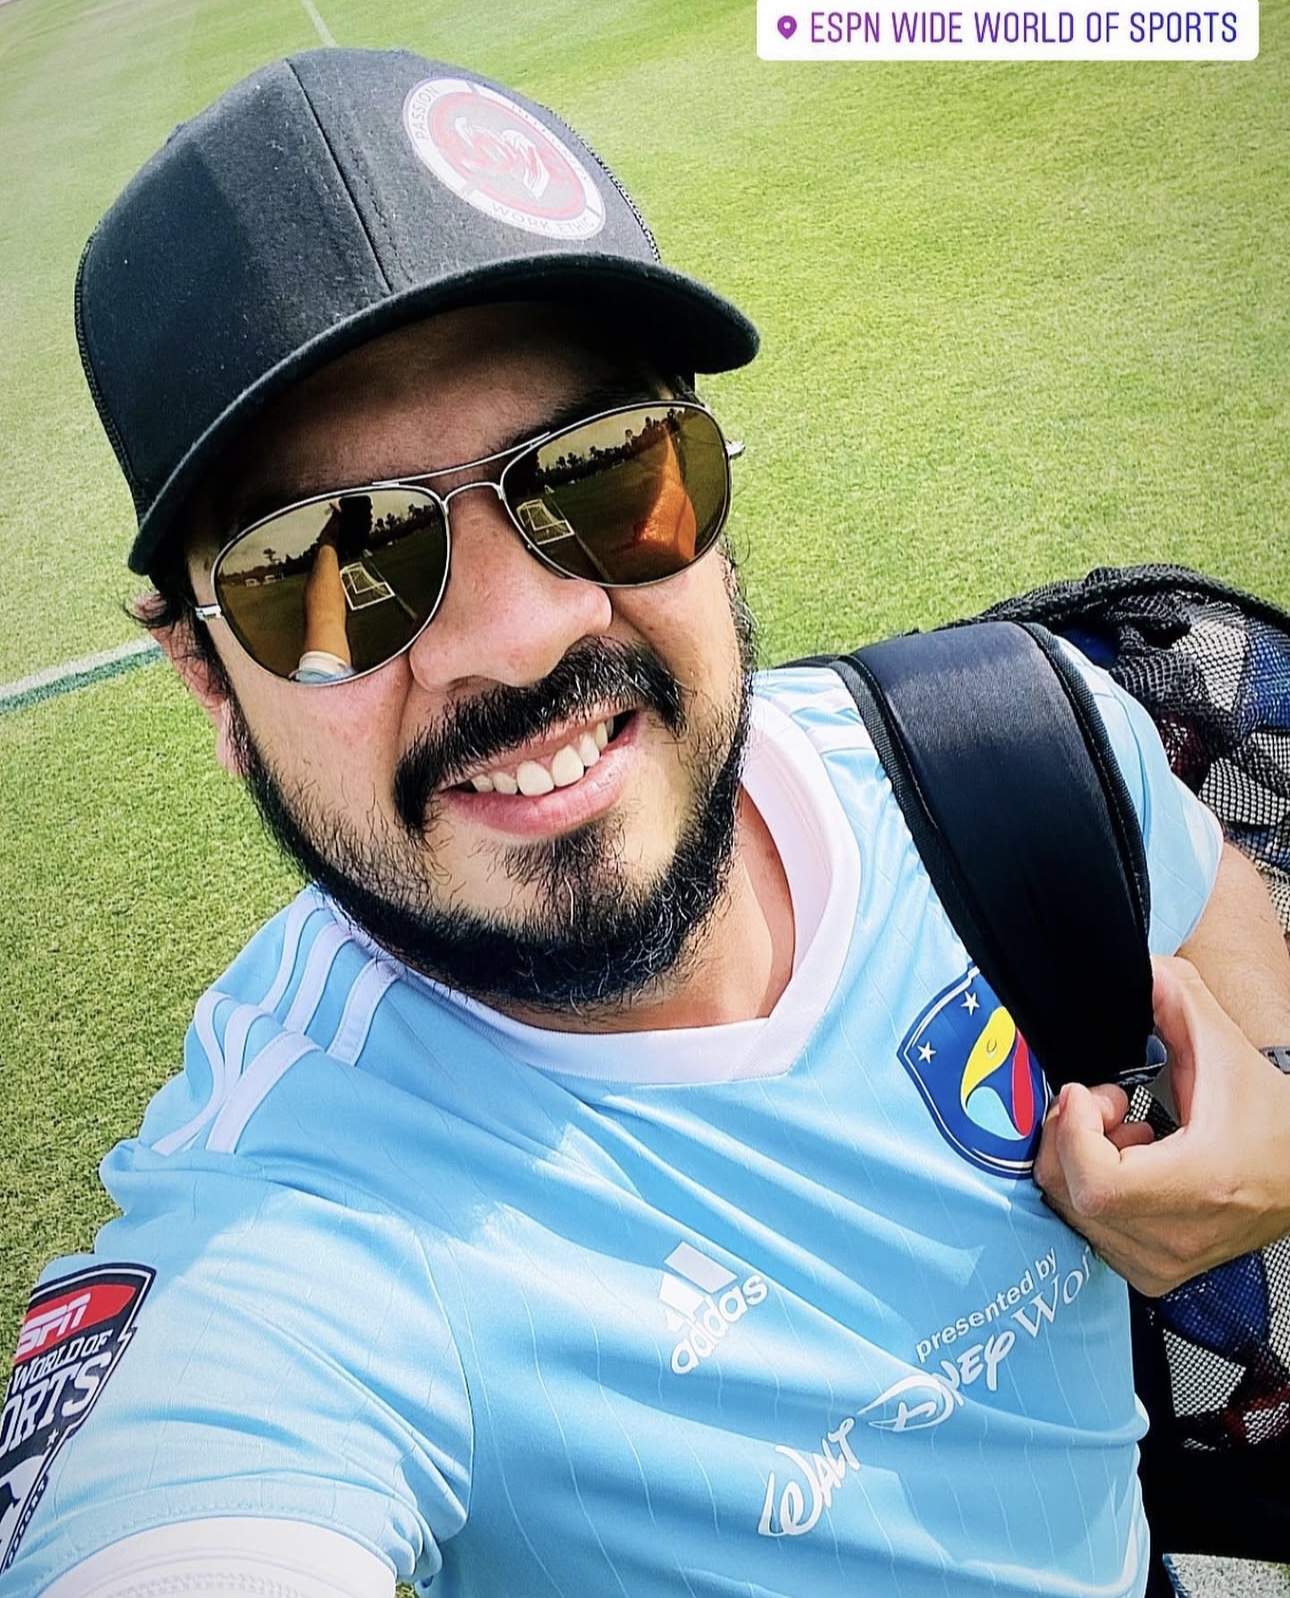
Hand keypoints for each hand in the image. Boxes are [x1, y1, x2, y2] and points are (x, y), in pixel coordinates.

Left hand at [1033, 956, 1289, 1295]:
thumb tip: (1140, 971)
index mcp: (1199, 1186)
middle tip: (1108, 1104)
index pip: (1095, 1184)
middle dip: (1072, 1134)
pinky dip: (1092, 1189)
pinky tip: (1131, 1164)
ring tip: (1128, 1133)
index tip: (1095, 1093)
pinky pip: (1087, 1229)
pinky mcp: (1153, 1272)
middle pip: (1069, 1192)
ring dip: (1081, 1160)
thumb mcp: (1227, 1051)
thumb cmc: (1272, 1123)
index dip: (1077, 1130)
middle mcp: (1177, 1236)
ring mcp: (1163, 1262)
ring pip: (1071, 1210)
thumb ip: (1178, 1000)